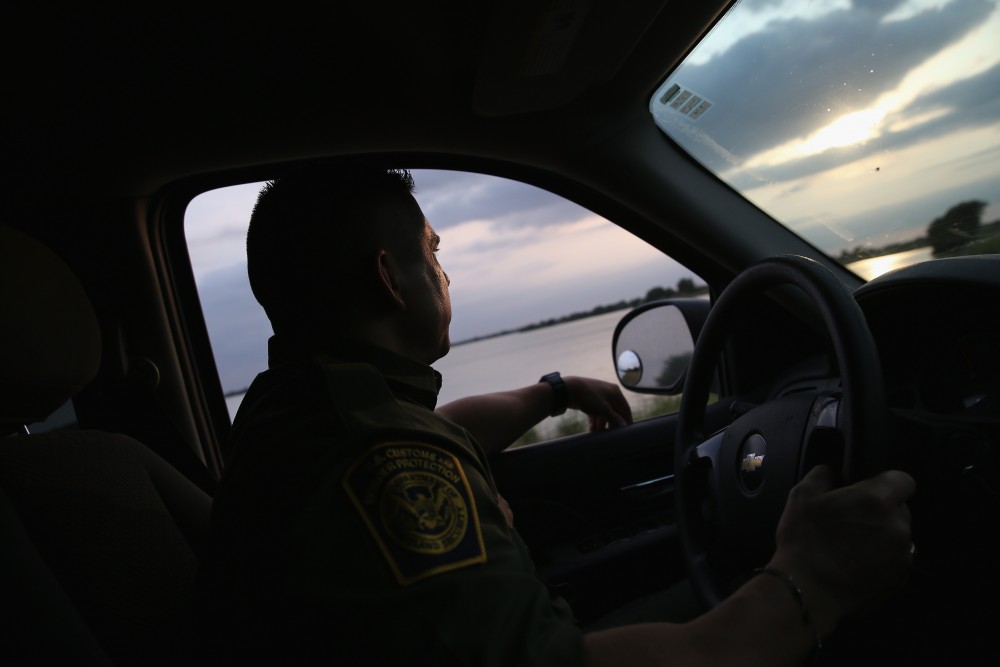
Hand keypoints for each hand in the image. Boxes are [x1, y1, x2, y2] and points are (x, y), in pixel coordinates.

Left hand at [563, 376, 633, 431]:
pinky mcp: (589, 399)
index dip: (626, 421)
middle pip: (614, 412)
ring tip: (597, 433)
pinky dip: (594, 420)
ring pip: (603, 413)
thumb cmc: (590, 397)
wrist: (568, 389)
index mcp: (616, 393)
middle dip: (611, 424)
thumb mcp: (604, 410)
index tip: (625, 432)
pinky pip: (595, 412)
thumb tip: (624, 425)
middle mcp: (609, 393)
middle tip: (609, 434)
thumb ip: (615, 418)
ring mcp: (598, 396)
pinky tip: (591, 429)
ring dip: (601, 424)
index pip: (625, 409)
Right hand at [767, 464, 914, 635]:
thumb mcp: (802, 495)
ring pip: (900, 537)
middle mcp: (898, 525)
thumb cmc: (804, 539)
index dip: (887, 483)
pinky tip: (859, 566)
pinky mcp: (900, 580)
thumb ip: (824, 474)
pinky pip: (897, 562)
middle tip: (855, 521)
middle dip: (883, 511)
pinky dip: (883, 561)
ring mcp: (902, 555)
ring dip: (884, 537)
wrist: (807, 590)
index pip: (904, 480)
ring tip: (856, 547)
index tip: (869, 491)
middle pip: (901, 509)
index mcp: (877, 500)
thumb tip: (835, 471)